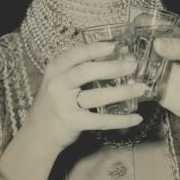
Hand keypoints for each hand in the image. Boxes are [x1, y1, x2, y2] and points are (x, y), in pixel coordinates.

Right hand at [22, 41, 146, 153]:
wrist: (38, 133)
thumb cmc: (56, 101)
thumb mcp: (60, 80)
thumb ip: (79, 68)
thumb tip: (115, 56)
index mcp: (55, 70)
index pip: (75, 54)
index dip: (95, 48)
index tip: (115, 45)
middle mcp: (57, 85)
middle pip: (86, 72)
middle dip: (112, 67)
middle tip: (132, 65)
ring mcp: (64, 105)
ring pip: (96, 96)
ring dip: (121, 92)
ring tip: (140, 88)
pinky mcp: (73, 123)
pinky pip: (100, 121)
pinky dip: (120, 120)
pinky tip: (136, 118)